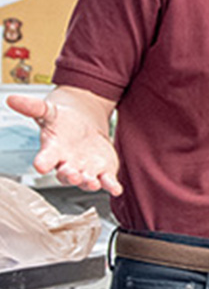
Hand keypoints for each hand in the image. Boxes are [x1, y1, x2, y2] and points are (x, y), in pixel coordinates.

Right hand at [6, 93, 122, 194]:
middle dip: (69, 175)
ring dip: (89, 182)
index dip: (42, 162)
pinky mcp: (103, 171)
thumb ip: (33, 107)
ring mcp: (85, 170)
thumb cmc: (63, 122)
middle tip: (72, 174)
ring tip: (92, 181)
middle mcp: (67, 164)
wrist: (83, 124)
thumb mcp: (49, 111)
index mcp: (53, 151)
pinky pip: (107, 181)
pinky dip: (111, 186)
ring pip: (85, 181)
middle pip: (65, 174)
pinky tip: (116, 189)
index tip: (40, 166)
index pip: (45, 159)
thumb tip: (12, 99)